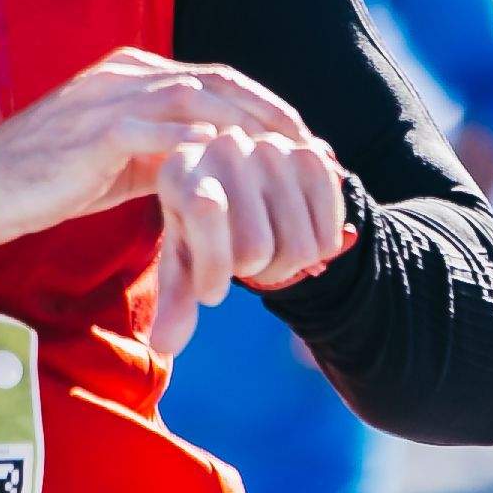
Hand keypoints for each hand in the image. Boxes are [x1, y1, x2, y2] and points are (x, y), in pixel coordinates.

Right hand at [0, 47, 351, 259]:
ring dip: (248, 131)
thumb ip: (166, 151)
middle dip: (271, 115)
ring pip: (198, 99)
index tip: (304, 143)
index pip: (217, 79)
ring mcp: (110, 96)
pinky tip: (230, 175)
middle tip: (311, 150)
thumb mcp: (121, 159)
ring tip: (284, 162)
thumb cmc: (52, 179)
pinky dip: (199, 150)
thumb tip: (220, 172)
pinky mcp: (95, 130)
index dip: (266, 108)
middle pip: (219, 81)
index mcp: (134, 72)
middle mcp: (127, 72)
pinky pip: (159, 133)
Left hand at [142, 123, 357, 356]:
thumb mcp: (184, 261)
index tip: (211, 291)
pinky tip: (297, 234)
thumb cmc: (203, 228)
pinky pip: (327, 236)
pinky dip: (316, 253)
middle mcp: (225, 147)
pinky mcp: (312, 157)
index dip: (213, 276)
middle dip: (249, 275)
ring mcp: (271, 148)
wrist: (245, 183)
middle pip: (255, 250)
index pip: (204, 221)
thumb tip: (165, 346)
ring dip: (284, 267)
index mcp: (181, 170)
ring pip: (297, 249)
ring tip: (269, 247)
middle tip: (244, 263)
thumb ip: (176, 300)